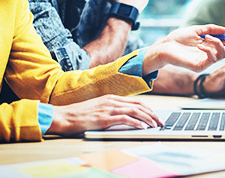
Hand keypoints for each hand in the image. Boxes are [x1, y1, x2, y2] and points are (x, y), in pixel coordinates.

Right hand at [47, 95, 162, 135]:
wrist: (64, 116)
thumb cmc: (78, 115)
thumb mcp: (97, 108)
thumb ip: (110, 109)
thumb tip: (123, 116)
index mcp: (110, 98)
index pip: (135, 101)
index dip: (148, 108)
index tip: (155, 115)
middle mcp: (111, 101)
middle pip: (138, 105)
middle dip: (152, 114)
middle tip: (160, 121)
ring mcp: (108, 109)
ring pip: (134, 111)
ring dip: (148, 119)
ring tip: (155, 125)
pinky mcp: (104, 118)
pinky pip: (125, 119)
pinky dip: (136, 123)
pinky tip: (143, 127)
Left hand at [143, 25, 224, 73]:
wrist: (164, 46)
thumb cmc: (178, 39)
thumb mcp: (196, 30)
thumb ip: (210, 29)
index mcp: (210, 46)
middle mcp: (210, 54)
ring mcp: (206, 61)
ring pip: (223, 54)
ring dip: (217, 43)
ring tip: (206, 37)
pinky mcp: (200, 67)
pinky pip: (212, 59)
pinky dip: (209, 50)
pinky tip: (199, 45)